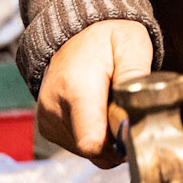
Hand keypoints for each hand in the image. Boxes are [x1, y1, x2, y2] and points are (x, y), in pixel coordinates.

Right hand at [37, 19, 154, 163]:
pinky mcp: (46, 124)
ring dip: (103, 136)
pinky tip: (95, 110)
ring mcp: (47, 117)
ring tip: (107, 104)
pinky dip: (91, 133)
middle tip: (122, 108)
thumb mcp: (132, 45)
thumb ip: (135, 80)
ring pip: (86, 151)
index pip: (94, 144)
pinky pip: (75, 146)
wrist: (77, 30)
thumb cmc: (108, 37)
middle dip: (114, 139)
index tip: (131, 125)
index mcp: (76, 90)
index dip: (119, 144)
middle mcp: (55, 107)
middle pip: (93, 151)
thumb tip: (136, 116)